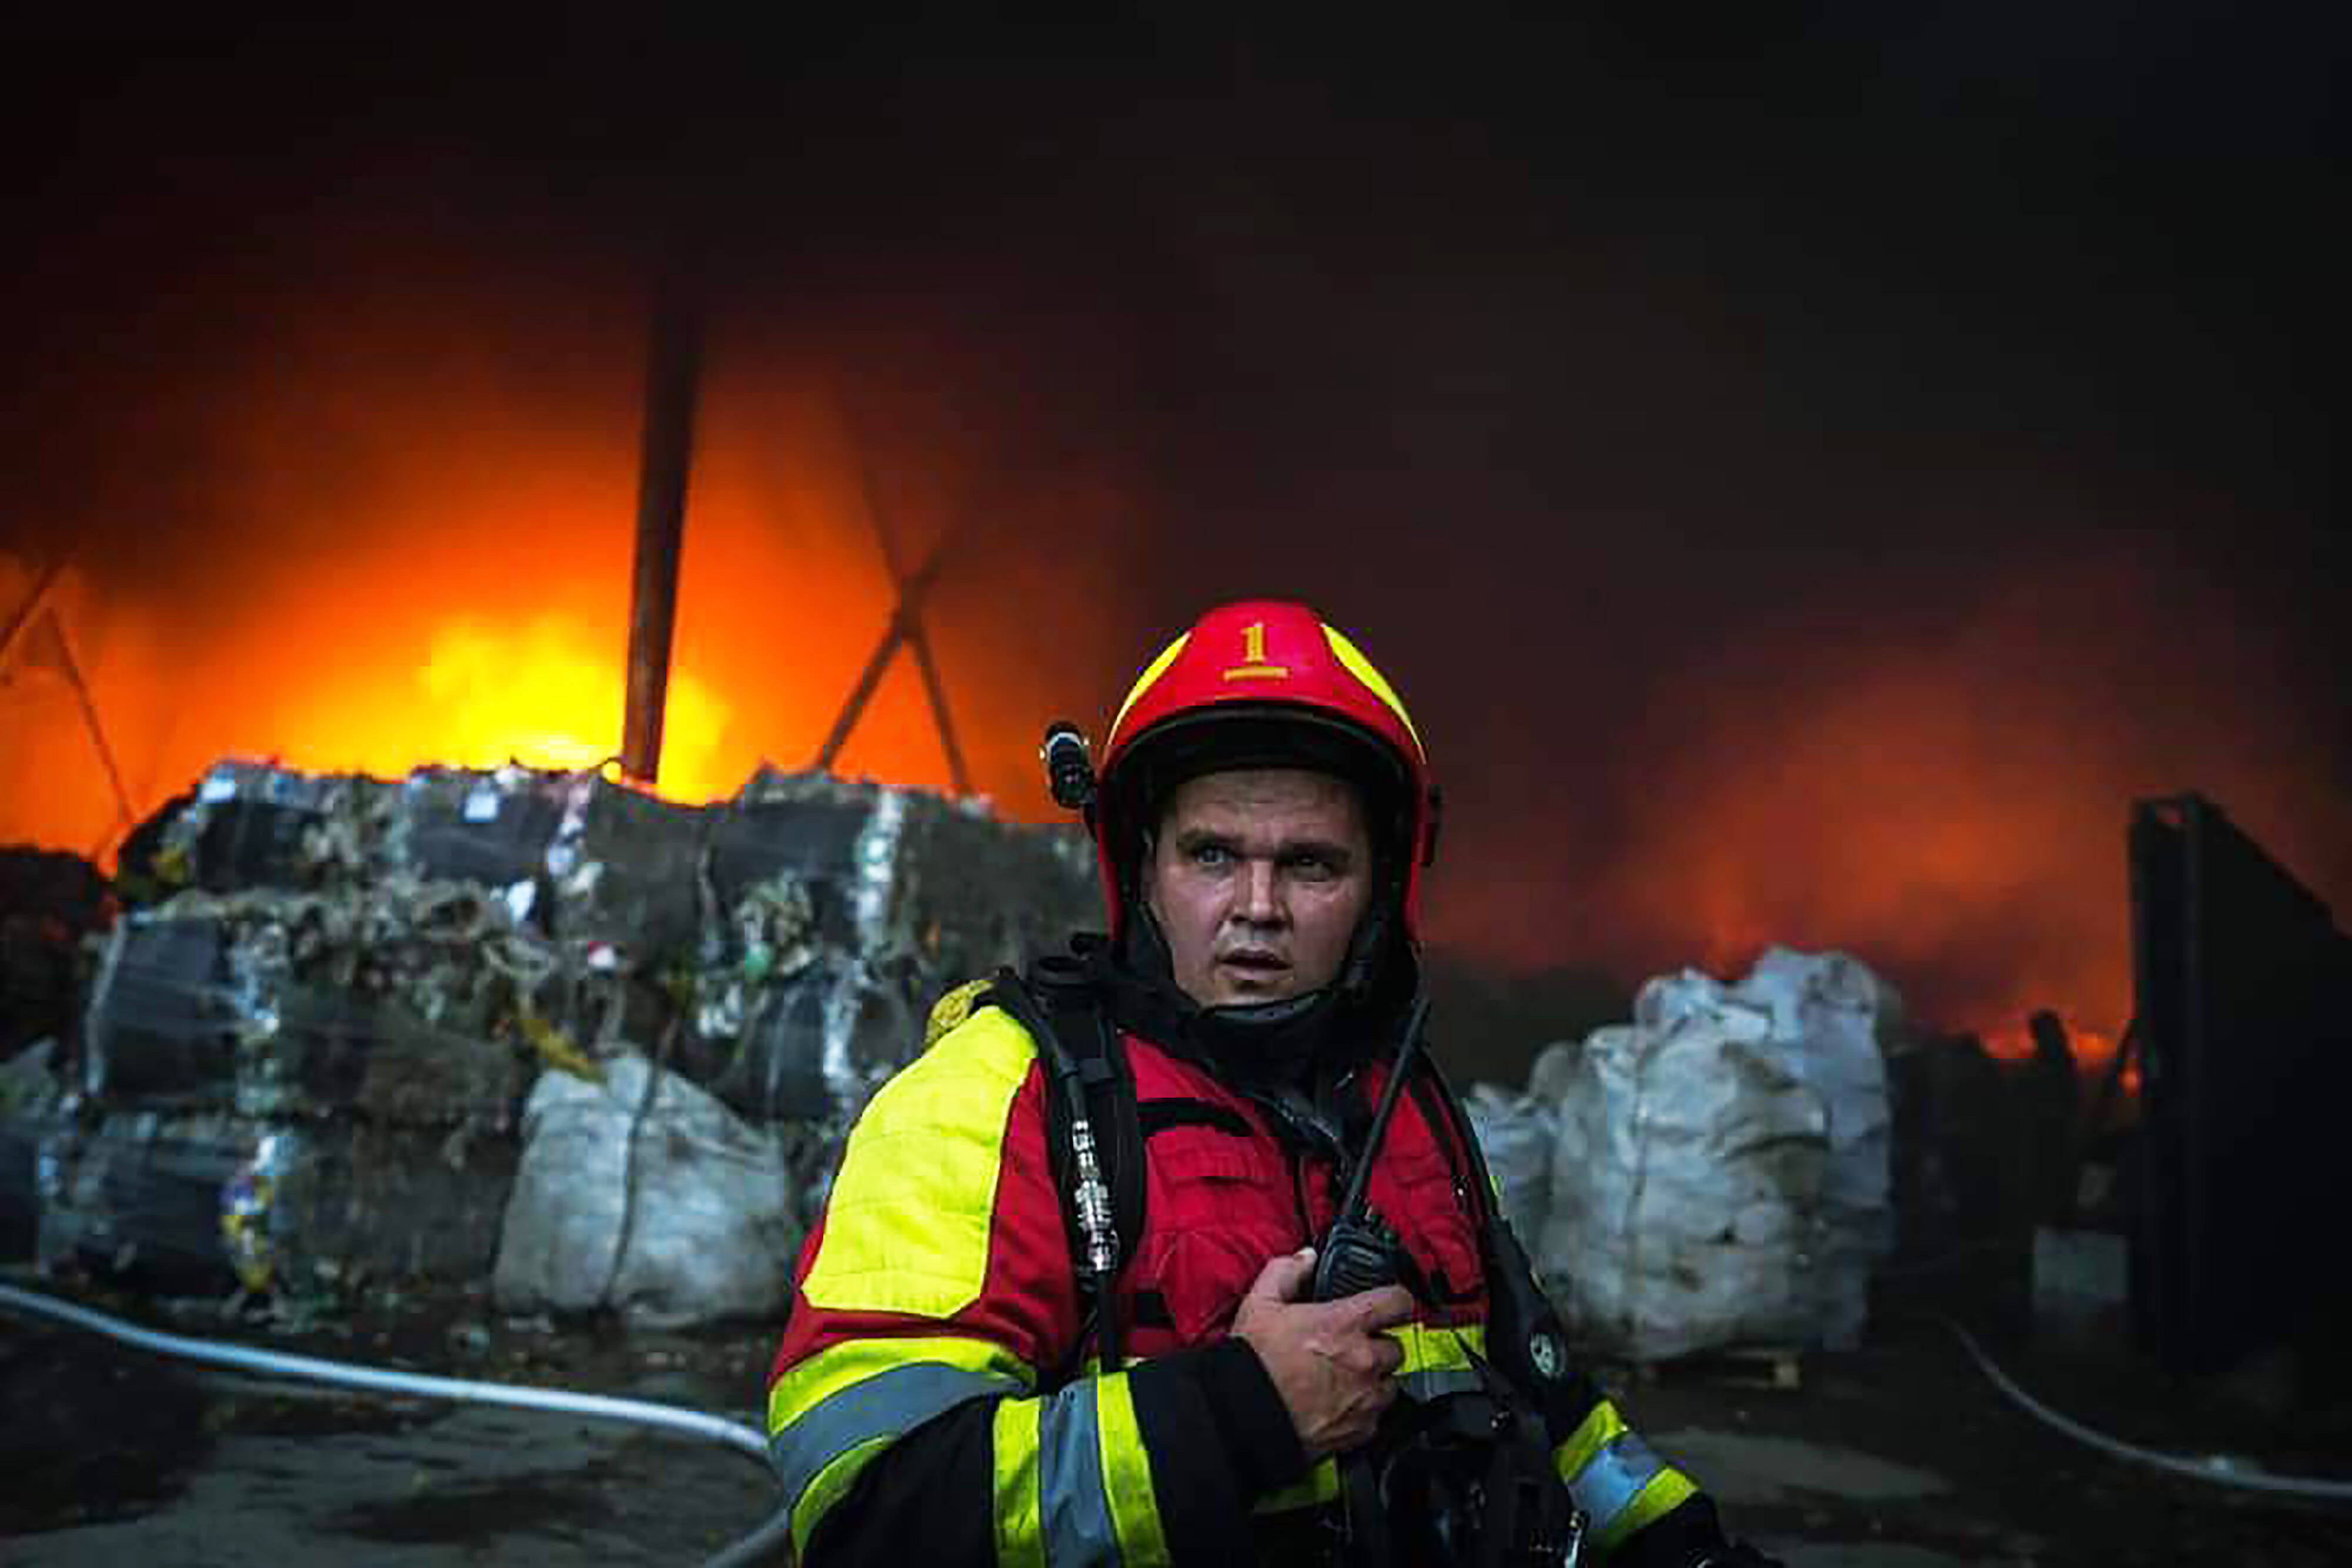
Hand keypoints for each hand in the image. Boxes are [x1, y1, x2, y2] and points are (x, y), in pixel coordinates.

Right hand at [1231, 1247, 1415, 1459]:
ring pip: (1390, 1385)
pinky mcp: (1359, 1431)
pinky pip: (1375, 1418)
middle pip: (1397, 1347)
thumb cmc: (1253, 1363)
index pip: (1397, 1301)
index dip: (1395, 1300)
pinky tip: (1339, 1406)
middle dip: (1380, 1345)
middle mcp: (1363, 1360)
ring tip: (1347, 1379)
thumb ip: (1286, 1273)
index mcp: (1345, 1324)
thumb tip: (1305, 1259)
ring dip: (1375, 1380)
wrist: (1244, 1415)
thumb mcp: (1261, 1303)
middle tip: (1355, 1347)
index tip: (1389, 1304)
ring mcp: (1365, 1398)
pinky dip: (1363, 1412)